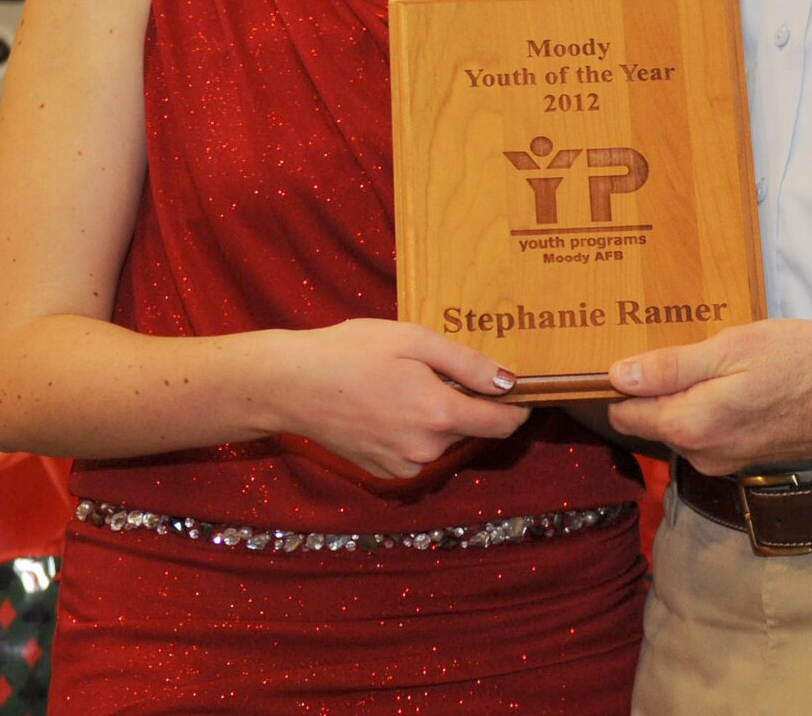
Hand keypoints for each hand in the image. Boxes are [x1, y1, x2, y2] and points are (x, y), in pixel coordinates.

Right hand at [266, 318, 528, 480]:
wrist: (291, 386)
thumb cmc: (351, 352)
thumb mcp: (414, 340)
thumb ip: (467, 364)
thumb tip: (510, 382)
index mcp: (438, 415)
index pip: (503, 424)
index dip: (518, 406)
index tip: (521, 387)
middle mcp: (426, 449)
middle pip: (471, 428)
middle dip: (467, 401)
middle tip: (438, 367)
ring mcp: (403, 465)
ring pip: (443, 438)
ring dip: (439, 414)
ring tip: (405, 380)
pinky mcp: (384, 470)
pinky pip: (418, 448)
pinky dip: (414, 428)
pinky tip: (388, 401)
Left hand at [606, 321, 811, 476]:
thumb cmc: (802, 362)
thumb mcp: (733, 349)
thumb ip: (672, 367)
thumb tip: (616, 376)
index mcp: (691, 426)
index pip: (623, 413)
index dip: (619, 381)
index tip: (628, 347)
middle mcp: (701, 454)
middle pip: (650, 419)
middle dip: (653, 386)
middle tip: (677, 341)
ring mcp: (724, 460)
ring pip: (680, 424)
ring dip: (685, 394)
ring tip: (710, 355)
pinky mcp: (744, 457)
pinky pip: (707, 430)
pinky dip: (709, 405)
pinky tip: (732, 378)